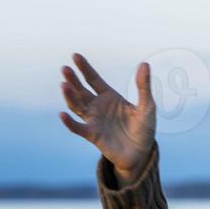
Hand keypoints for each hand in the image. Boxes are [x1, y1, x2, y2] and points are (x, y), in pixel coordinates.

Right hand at [58, 53, 155, 183]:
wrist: (141, 152)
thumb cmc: (144, 128)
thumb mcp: (147, 106)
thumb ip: (144, 86)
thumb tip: (145, 64)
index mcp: (110, 97)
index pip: (94, 79)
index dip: (85, 68)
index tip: (75, 56)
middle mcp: (98, 106)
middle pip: (82, 91)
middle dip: (73, 80)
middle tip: (65, 69)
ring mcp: (94, 120)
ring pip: (77, 106)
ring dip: (70, 97)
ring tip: (64, 85)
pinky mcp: (93, 135)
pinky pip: (78, 128)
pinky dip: (69, 122)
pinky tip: (62, 114)